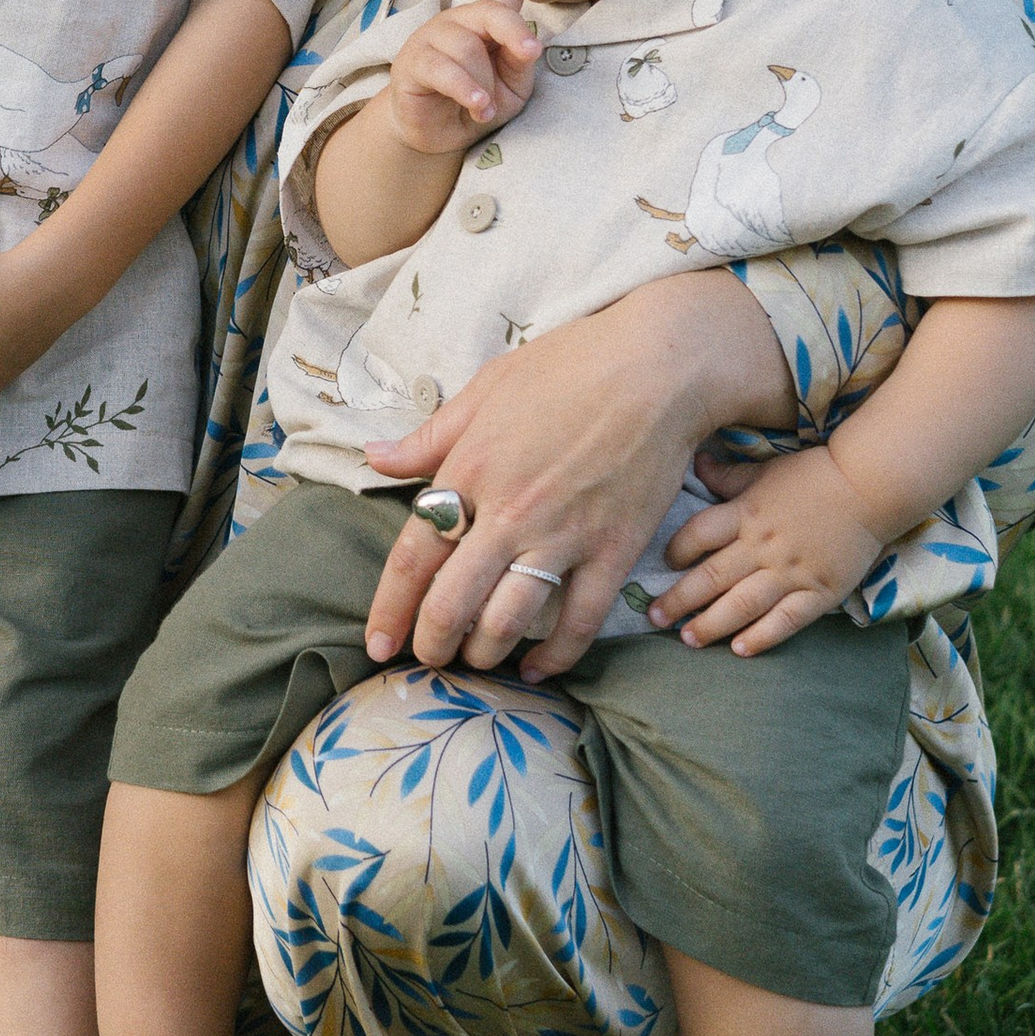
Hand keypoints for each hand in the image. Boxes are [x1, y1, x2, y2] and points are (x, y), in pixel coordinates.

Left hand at [361, 269, 794, 678]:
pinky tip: (539, 669)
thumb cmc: (570, 366)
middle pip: (452, 602)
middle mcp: (509, 513)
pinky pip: (579, 622)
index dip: (390, 609)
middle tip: (427, 659)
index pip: (414, 557)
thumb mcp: (487, 388)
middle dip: (432, 643)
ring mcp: (563, 537)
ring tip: (477, 660)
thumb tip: (375, 456)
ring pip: (508, 622)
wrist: (659, 368)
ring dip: (485, 653)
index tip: (378, 644)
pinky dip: (556, 656)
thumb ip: (430, 436)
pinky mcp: (613, 550)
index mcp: (469, 470)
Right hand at [385, 0, 539, 155]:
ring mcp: (430, 38)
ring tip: (487, 109)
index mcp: (485, 20)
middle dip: (514, 32)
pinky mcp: (412, 63)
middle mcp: (457, 21)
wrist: (441, 136)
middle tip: (530, 53)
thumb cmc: (479, 102)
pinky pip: (440, 68)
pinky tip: (476, 104)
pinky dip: (463, 87)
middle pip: (488, 12)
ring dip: (484, 82)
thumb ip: (520, 61)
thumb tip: (529, 44)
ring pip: (465, 46)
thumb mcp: (513, 85)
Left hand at [651, 442, 885, 652]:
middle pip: (712, 575)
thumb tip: (697, 463)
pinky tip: (740, 650)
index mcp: (746, 512)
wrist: (869, 486)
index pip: (699, 533)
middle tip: (655, 617)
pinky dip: (762, 636)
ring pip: (743, 603)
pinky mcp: (819, 591)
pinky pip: (786, 619)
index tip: (664, 565)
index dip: (677, 550)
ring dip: (712, 624)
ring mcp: (791, 571)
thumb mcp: (766, 469)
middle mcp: (762, 545)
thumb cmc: (814, 475)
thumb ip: (729, 477)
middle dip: (679, 599)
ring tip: (687, 639)